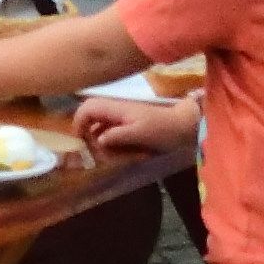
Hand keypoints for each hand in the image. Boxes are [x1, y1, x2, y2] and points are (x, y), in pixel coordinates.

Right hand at [71, 90, 205, 162]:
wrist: (185, 125)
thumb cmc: (163, 129)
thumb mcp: (140, 133)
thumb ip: (117, 135)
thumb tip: (97, 140)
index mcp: (116, 108)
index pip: (87, 108)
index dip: (78, 123)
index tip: (79, 142)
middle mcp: (116, 109)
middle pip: (90, 116)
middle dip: (88, 134)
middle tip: (95, 152)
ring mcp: (122, 116)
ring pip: (100, 125)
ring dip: (100, 140)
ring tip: (110, 156)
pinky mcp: (129, 123)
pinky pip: (112, 130)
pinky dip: (112, 141)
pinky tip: (120, 153)